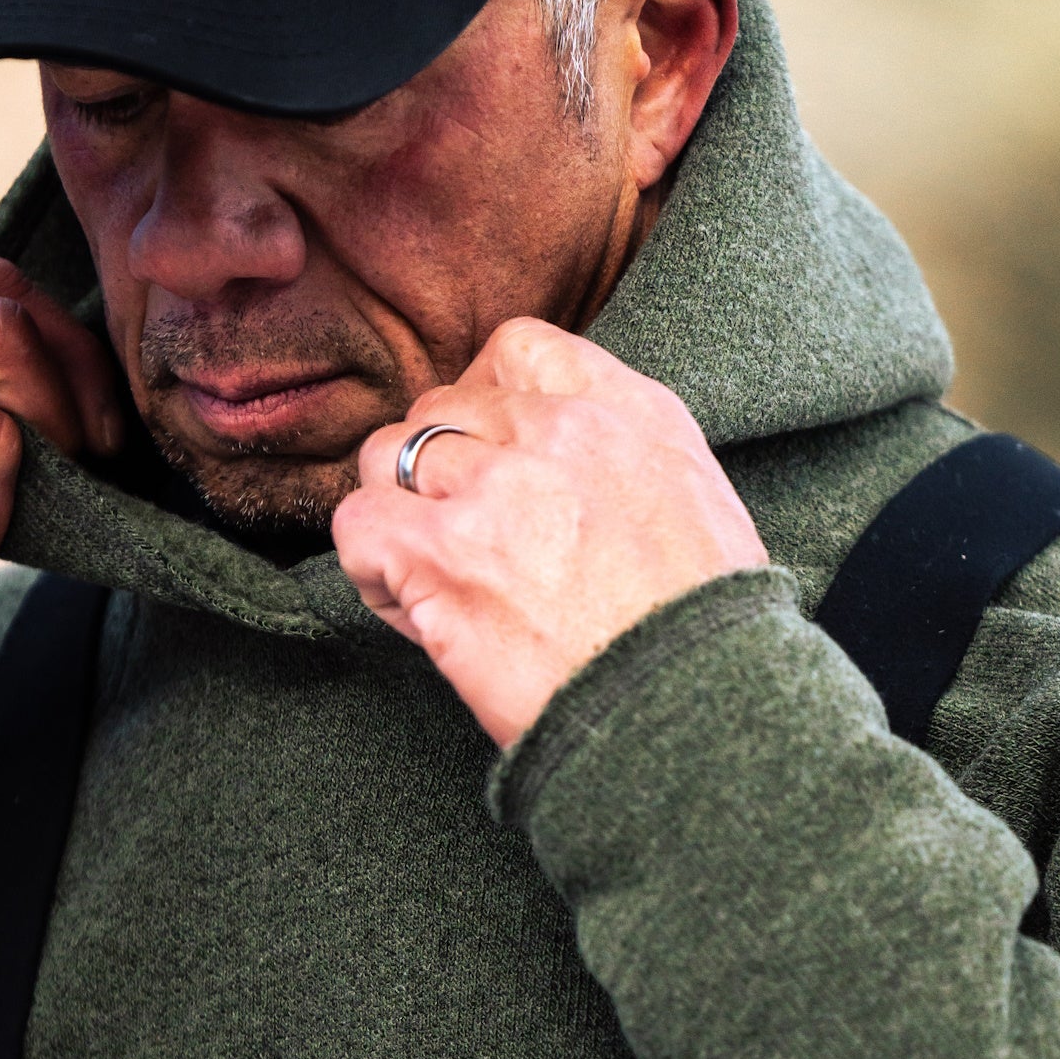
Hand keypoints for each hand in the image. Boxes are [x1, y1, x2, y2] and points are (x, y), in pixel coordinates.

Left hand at [332, 318, 770, 747]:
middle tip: (463, 536)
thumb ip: (625, 463)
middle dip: (439, 467)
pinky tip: (413, 605)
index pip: (519, 349)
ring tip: (433, 572)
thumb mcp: (698, 508)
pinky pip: (356, 524)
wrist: (693, 709)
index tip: (487, 449)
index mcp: (630, 411)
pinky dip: (370, 568)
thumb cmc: (702, 635)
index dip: (483, 396)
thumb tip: (567, 470)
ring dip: (398, 510)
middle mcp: (558, 431)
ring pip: (387, 455)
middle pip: (443, 406)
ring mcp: (494, 487)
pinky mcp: (440, 553)